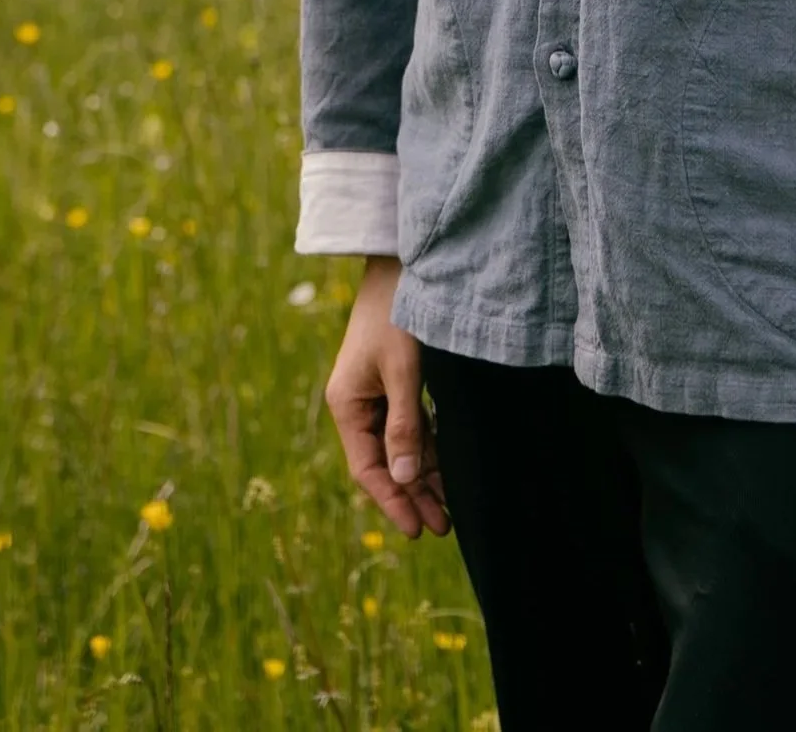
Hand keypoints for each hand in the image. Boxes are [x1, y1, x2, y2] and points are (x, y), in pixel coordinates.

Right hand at [324, 257, 448, 538]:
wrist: (401, 265)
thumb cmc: (397, 313)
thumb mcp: (403, 372)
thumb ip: (404, 426)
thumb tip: (406, 478)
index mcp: (346, 404)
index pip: (368, 468)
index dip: (392, 501)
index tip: (416, 531)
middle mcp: (357, 404)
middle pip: (385, 462)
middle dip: (413, 495)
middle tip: (444, 527)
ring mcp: (376, 394)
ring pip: (400, 447)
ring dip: (424, 476)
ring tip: (449, 510)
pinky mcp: (396, 382)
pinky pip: (410, 426)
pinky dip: (428, 449)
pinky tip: (446, 470)